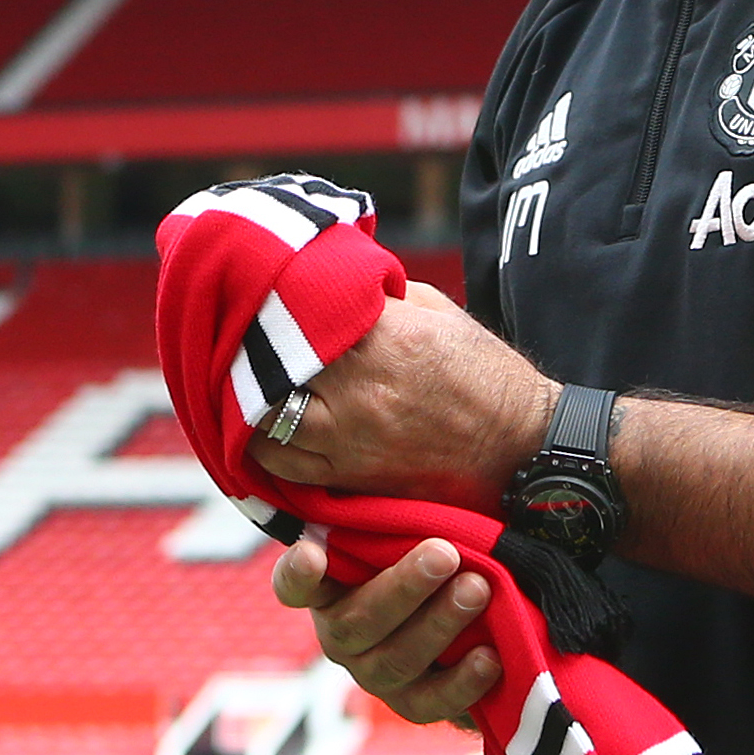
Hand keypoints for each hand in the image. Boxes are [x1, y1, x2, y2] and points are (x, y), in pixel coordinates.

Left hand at [251, 281, 556, 512]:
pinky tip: (258, 429)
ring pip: (263, 418)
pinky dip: (262, 447)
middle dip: (249, 350)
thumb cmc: (484, 373)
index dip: (271, 302)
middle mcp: (359, 388)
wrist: (521, 446)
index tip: (255, 292)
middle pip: (269, 364)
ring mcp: (351, 437)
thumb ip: (381, 295)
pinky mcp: (352, 476)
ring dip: (245, 400)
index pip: (300, 311)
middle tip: (232, 337)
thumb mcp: (438, 311)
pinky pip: (282, 466)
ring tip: (240, 384)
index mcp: (384, 336)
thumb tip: (335, 278)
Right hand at [273, 533, 500, 726]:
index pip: (294, 585)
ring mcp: (373, 672)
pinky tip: (489, 656)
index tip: (313, 553)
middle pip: (357, 621)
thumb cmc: (434, 553)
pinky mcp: (411, 703)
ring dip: (439, 623)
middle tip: (445, 554)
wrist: (472, 610)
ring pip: (395, 659)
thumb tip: (410, 459)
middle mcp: (341, 633)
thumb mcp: (412, 529)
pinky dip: (460, 682)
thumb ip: (399, 517)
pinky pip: (428, 703)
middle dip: (404, 587)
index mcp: (330, 588)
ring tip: (478, 590)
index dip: (297, 574)